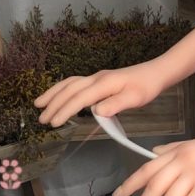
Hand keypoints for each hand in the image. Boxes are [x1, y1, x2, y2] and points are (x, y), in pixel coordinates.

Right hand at [33, 60, 166, 126]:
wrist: (156, 73)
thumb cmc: (146, 87)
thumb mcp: (135, 98)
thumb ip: (116, 104)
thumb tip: (96, 112)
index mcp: (104, 84)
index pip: (80, 98)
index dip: (65, 110)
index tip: (53, 123)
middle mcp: (96, 78)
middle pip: (69, 89)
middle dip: (54, 103)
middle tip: (41, 119)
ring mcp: (96, 77)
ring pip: (69, 83)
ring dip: (53, 93)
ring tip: (39, 104)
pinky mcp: (98, 79)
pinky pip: (75, 83)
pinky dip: (62, 89)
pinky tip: (58, 96)